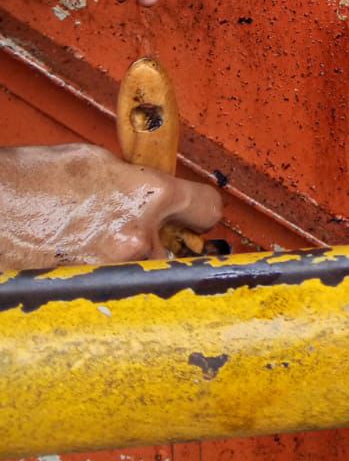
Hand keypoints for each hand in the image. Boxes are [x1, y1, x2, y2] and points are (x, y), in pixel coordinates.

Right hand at [0, 144, 221, 270]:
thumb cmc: (29, 181)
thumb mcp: (95, 162)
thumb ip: (134, 179)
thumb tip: (151, 192)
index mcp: (147, 196)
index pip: (207, 207)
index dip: (202, 209)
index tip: (197, 213)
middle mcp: (138, 241)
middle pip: (180, 252)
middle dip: (166, 244)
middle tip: (146, 235)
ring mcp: (114, 275)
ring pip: (148, 277)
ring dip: (138, 267)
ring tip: (106, 251)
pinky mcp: (89, 298)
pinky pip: (118, 292)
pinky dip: (110, 283)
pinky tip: (86, 265)